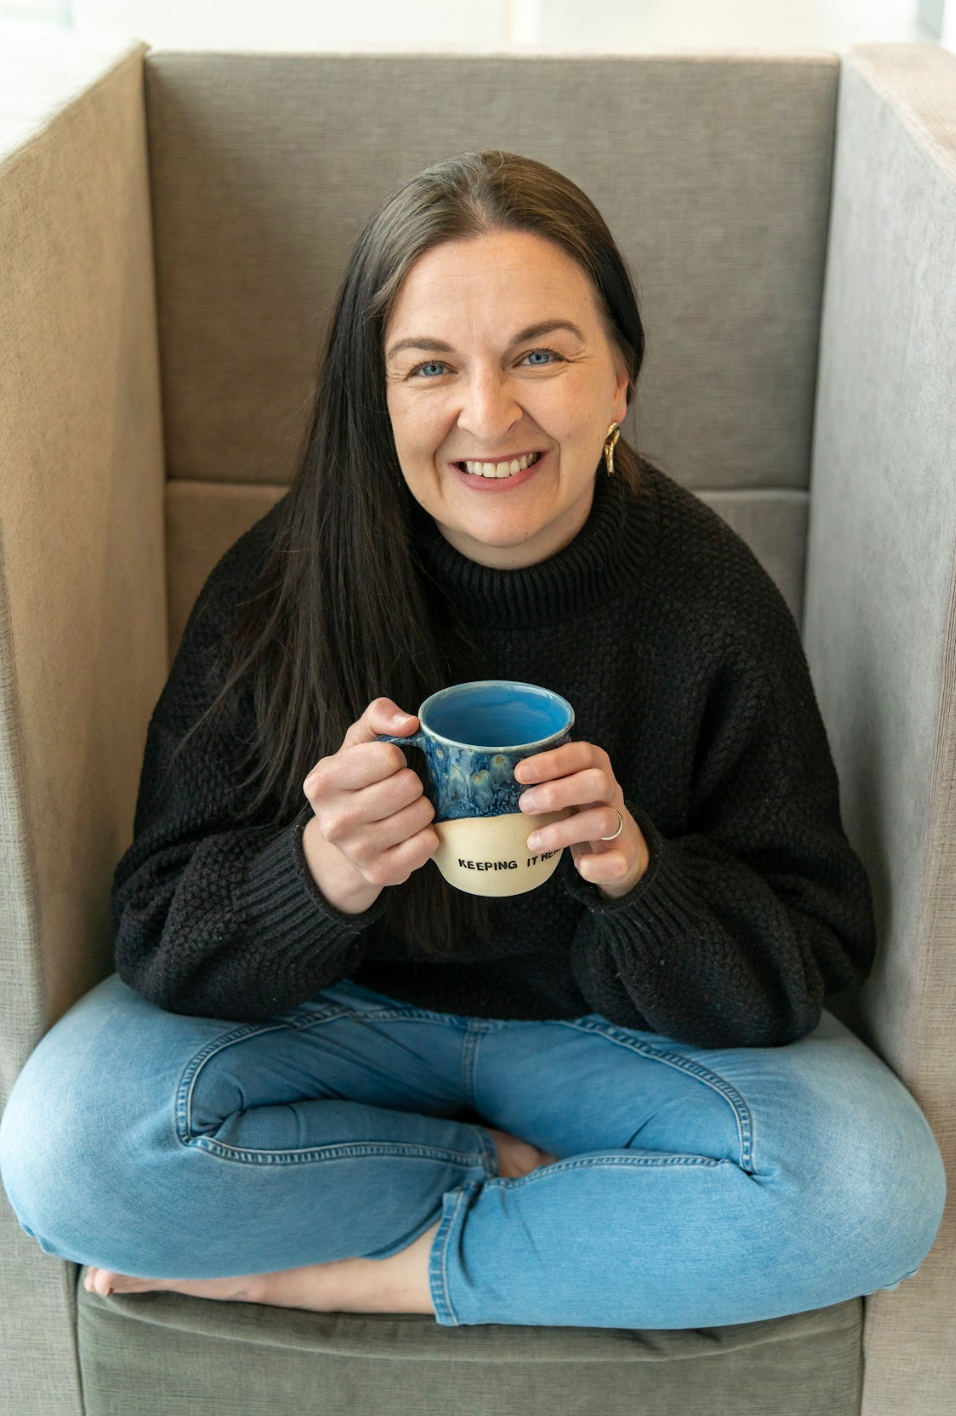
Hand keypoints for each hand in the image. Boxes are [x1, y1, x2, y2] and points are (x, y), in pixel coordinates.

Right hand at [301, 699, 438, 911]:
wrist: (344, 839)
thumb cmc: (357, 780)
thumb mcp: (359, 742)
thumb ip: (380, 716)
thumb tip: (410, 723)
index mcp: (322, 782)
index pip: (388, 757)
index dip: (395, 758)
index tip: (384, 768)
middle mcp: (333, 821)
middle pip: (408, 785)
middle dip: (410, 783)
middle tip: (395, 792)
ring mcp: (356, 851)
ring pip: (422, 813)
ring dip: (419, 808)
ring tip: (399, 812)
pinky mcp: (380, 873)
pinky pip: (428, 843)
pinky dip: (425, 835)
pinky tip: (406, 834)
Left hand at [515, 741, 648, 899]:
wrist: (619, 850)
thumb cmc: (578, 810)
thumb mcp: (565, 788)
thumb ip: (540, 781)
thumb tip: (489, 781)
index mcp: (596, 770)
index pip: (583, 754)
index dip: (553, 761)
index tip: (520, 773)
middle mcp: (612, 794)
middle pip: (598, 782)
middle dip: (558, 792)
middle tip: (524, 805)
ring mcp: (621, 826)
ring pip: (603, 821)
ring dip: (564, 831)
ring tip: (532, 842)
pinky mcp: (623, 857)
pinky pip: (616, 861)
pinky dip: (596, 865)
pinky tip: (579, 866)